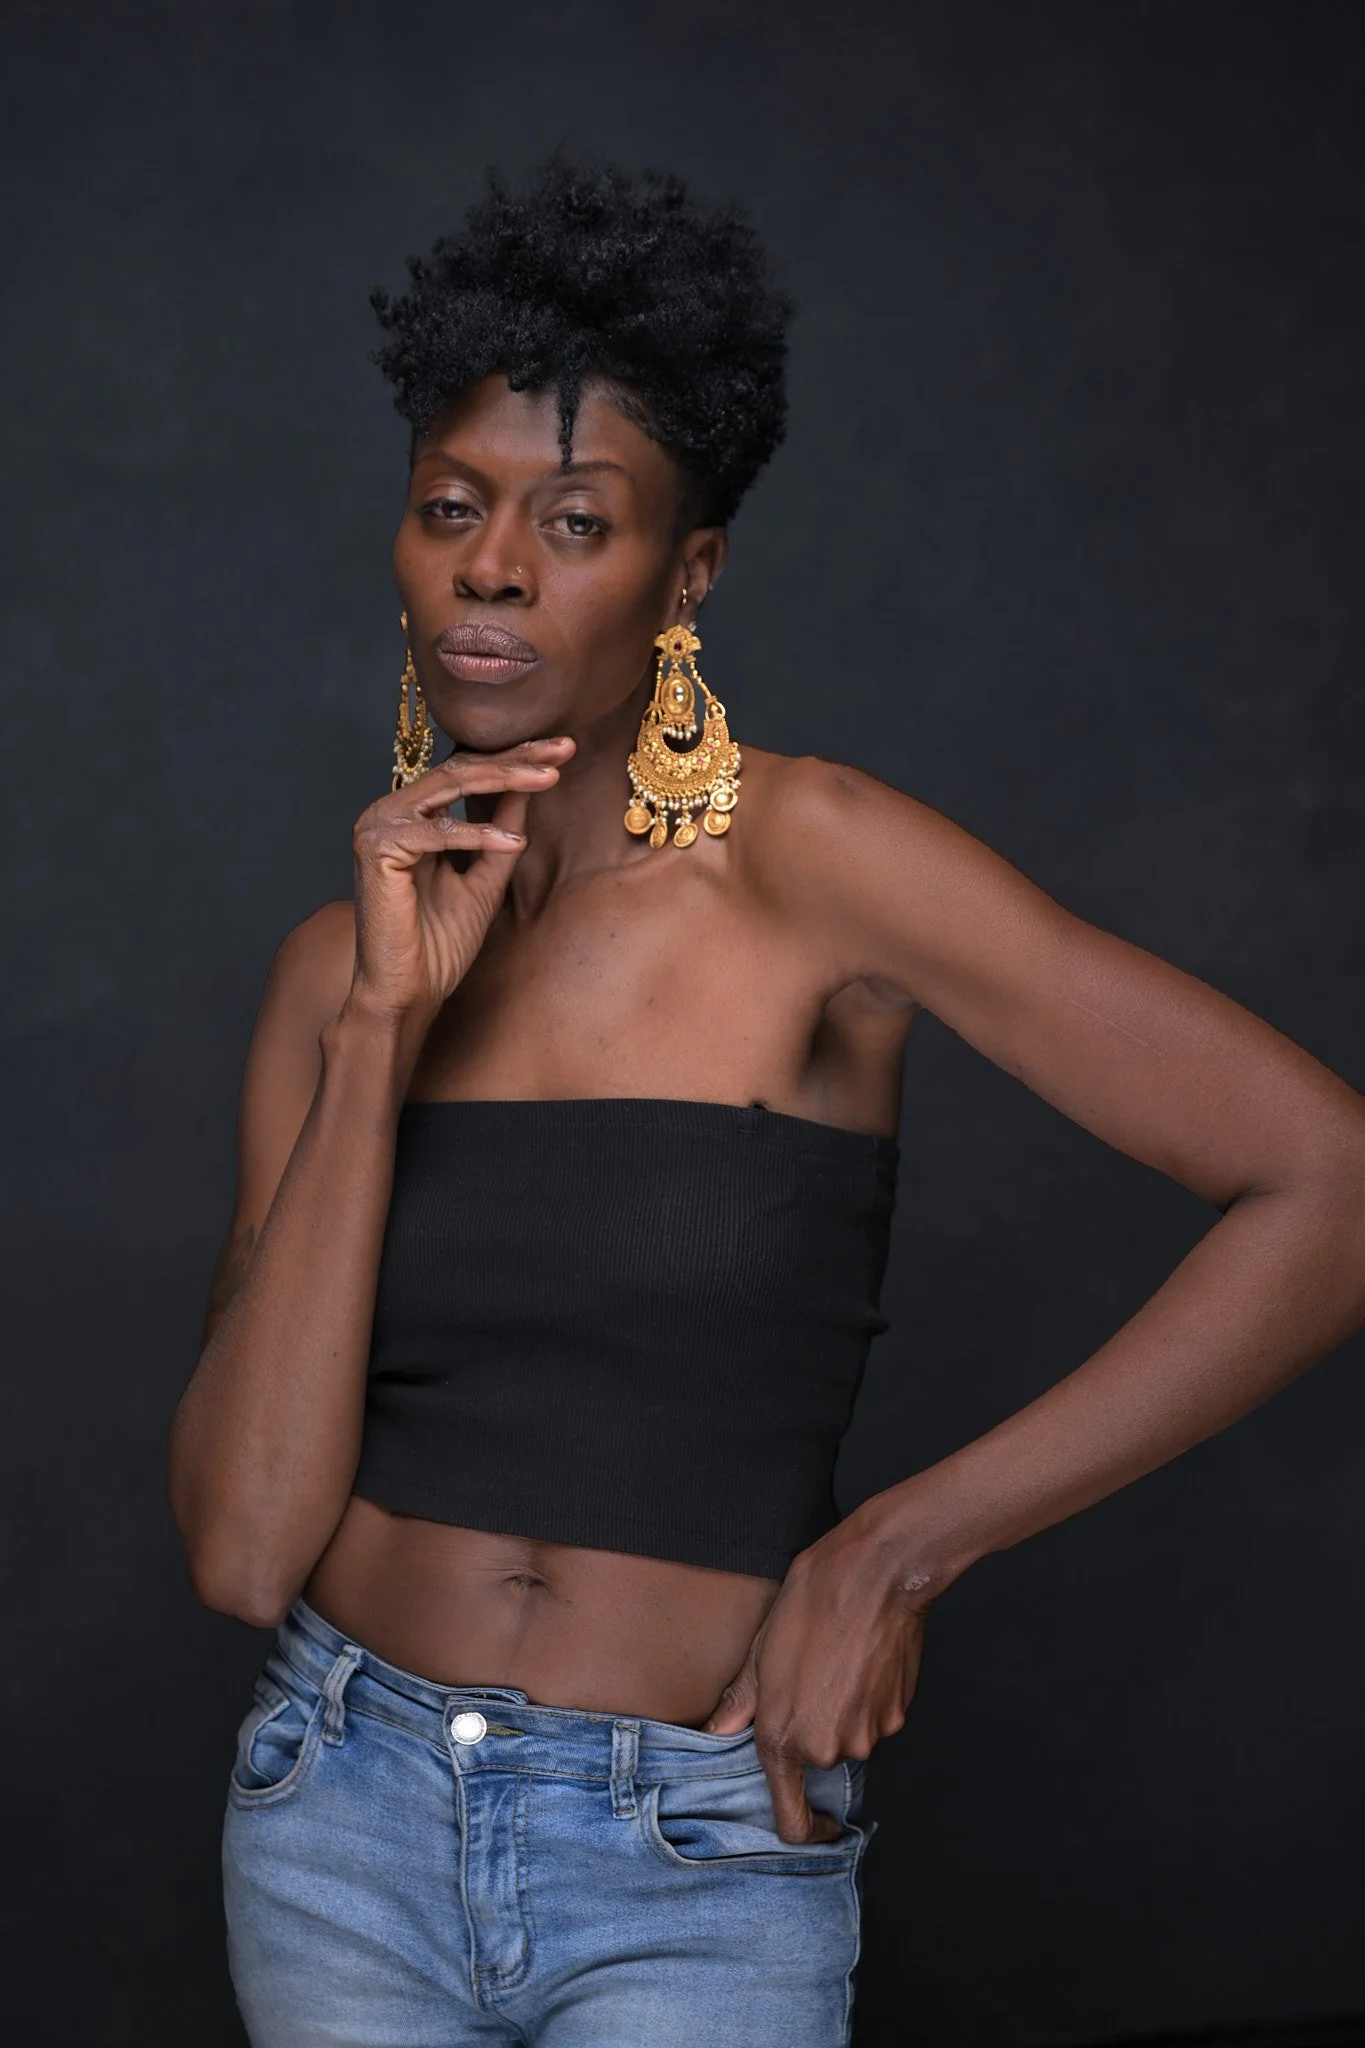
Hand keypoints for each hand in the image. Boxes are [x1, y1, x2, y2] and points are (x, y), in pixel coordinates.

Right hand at [343, 736, 573, 1033]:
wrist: (408, 992)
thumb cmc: (439, 944)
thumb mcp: (486, 878)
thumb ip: (503, 832)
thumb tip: (531, 787)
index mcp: (412, 816)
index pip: (467, 773)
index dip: (514, 758)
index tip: (562, 750)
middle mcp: (389, 812)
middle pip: (460, 769)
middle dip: (515, 757)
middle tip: (562, 749)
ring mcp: (376, 827)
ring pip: (448, 786)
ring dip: (503, 779)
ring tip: (548, 779)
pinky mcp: (375, 850)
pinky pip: (434, 833)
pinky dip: (476, 834)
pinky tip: (512, 841)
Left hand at [704, 1506, 931, 1842]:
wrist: (875, 1575)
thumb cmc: (811, 1604)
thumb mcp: (761, 1651)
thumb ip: (740, 1704)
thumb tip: (715, 1734)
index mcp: (786, 1738)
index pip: (793, 1821)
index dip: (803, 1831)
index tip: (810, 1822)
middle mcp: (830, 1748)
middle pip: (820, 1762)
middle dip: (814, 1732)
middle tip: (809, 1682)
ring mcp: (869, 1733)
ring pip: (850, 1738)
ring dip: (841, 1714)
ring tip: (835, 1662)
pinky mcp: (899, 1714)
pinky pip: (877, 1720)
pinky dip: (869, 1700)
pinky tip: (862, 1661)